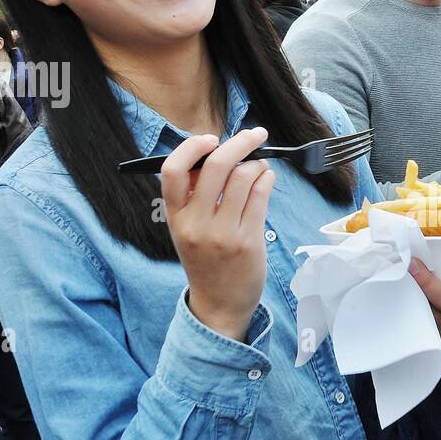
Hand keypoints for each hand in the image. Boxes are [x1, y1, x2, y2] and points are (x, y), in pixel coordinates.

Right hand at [161, 128, 275, 340]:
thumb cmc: (206, 260)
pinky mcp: (249, 241)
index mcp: (175, 217)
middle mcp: (196, 224)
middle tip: (254, 135)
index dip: (191, 147)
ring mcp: (223, 233)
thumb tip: (216, 153)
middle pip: (216, 165)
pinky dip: (267, 179)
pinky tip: (267, 180)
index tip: (210, 139)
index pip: (172, 171)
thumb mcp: (188, 229)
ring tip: (260, 166)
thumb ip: (196, 195)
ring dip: (258, 163)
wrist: (219, 304)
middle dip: (240, 142)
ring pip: (245, 177)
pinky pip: (261, 196)